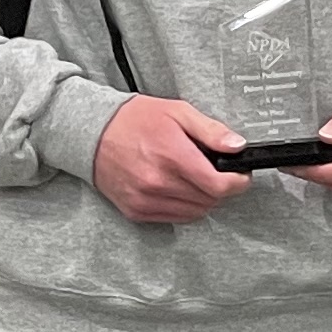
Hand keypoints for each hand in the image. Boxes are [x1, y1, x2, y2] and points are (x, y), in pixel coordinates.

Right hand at [91, 96, 245, 222]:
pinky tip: (179, 188)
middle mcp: (158, 183)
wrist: (92, 133)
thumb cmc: (135, 120)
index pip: (219, 186)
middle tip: (216, 172)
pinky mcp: (136, 211)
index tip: (240, 175)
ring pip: (195, 212)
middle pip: (210, 201)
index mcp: (172, 156)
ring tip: (196, 178)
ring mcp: (145, 200)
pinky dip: (184, 207)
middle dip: (221, 187)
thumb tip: (237, 146)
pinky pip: (175, 218)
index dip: (238, 182)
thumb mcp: (178, 112)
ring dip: (203, 198)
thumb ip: (212, 131)